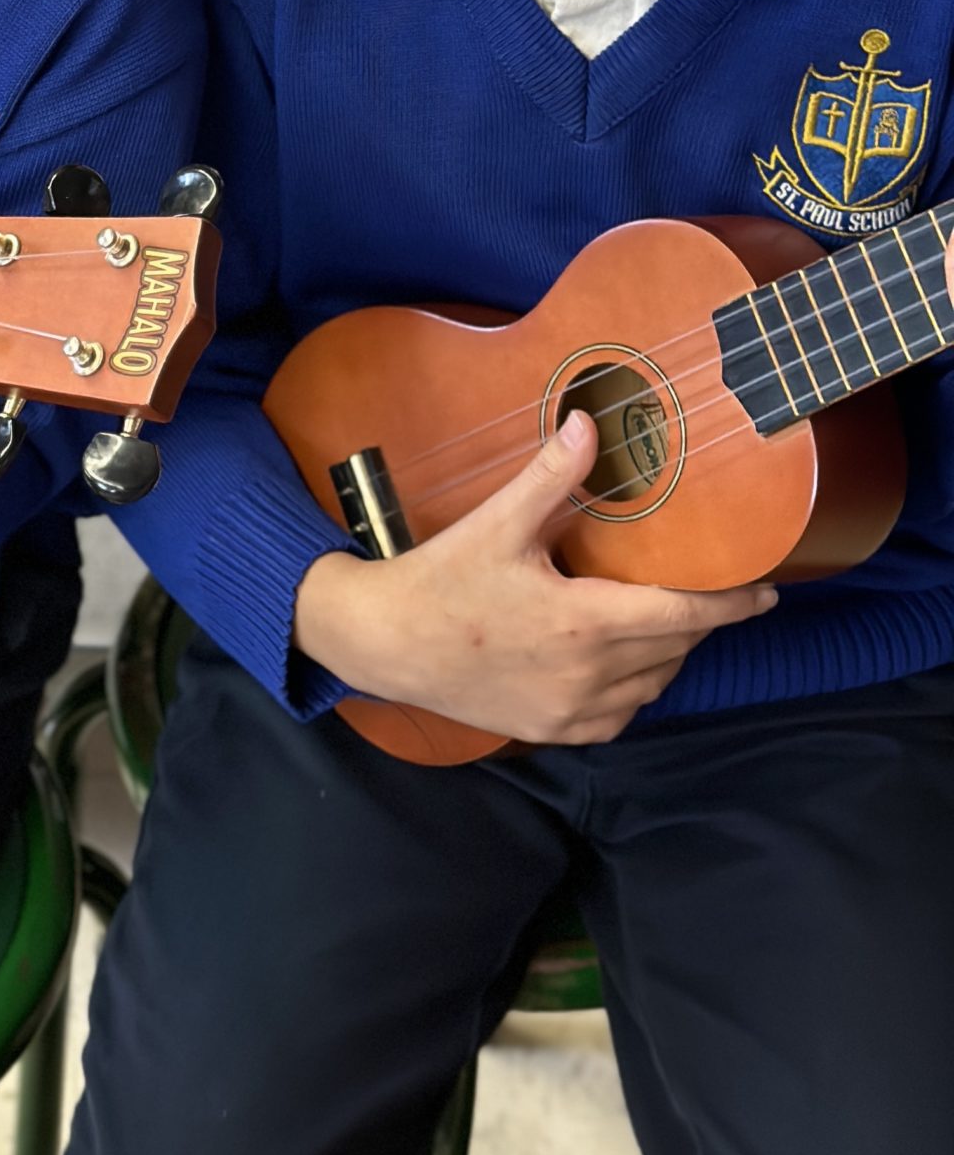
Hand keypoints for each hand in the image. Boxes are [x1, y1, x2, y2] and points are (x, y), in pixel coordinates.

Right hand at [293, 412, 778, 745]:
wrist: (386, 644)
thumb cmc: (441, 581)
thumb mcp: (497, 523)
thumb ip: (551, 477)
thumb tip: (588, 423)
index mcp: (583, 623)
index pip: (683, 615)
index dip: (732, 605)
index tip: (769, 593)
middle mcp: (588, 676)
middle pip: (674, 650)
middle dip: (699, 622)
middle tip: (712, 593)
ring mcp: (572, 711)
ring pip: (653, 685)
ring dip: (669, 654)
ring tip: (668, 620)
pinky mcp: (553, 731)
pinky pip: (621, 715)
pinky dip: (636, 688)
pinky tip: (624, 661)